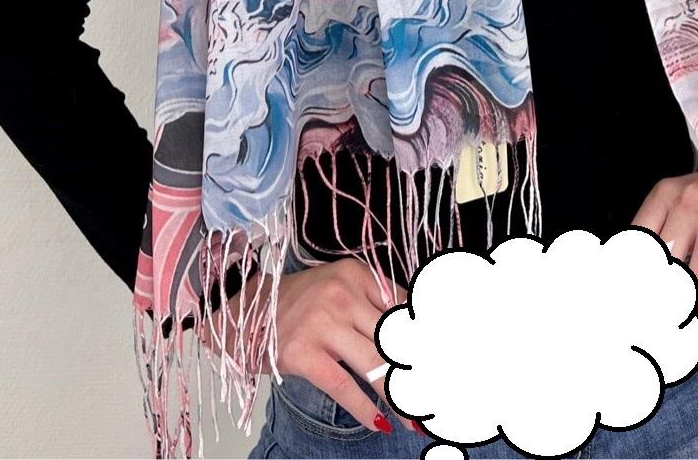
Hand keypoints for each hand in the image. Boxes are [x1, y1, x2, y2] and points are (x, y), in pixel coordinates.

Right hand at [199, 257, 422, 434]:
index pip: (406, 308)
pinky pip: (343, 387)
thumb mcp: (341, 288)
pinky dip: (364, 409)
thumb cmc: (302, 302)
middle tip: (440, 397)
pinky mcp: (303, 353)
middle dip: (421, 371)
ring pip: (374, 365)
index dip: (430, 337)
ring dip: (399, 397)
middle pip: (395, 339)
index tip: (452, 360)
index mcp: (358, 275)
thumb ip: (377, 306)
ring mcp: (322, 323)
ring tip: (417, 418)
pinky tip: (378, 423)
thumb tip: (422, 338)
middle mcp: (343, 294)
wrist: (245, 310)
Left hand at [631, 169, 697, 329]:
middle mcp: (688, 205)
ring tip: (689, 335)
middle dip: (662, 300)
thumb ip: (656, 225)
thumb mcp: (676, 194)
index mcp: (664, 196)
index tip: (626, 307)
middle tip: (657, 332)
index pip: (638, 241)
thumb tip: (631, 265)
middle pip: (667, 264)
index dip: (631, 276)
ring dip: (694, 311)